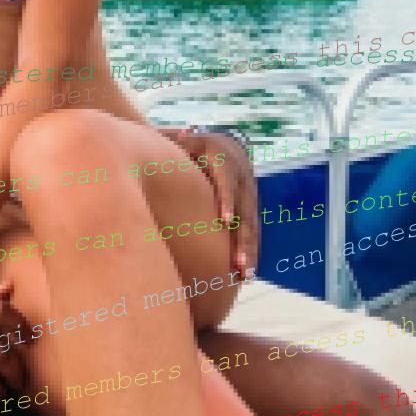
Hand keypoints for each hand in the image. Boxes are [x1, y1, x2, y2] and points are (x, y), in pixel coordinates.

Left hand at [167, 128, 259, 278]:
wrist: (223, 145)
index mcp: (224, 163)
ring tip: (245, 275)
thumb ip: (172, 143)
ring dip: (249, 251)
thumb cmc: (191, 145)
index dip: (227, 201)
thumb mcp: (183, 140)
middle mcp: (241, 181)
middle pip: (245, 213)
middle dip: (243, 239)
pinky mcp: (249, 211)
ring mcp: (248, 197)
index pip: (227, 184)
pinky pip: (252, 234)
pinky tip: (245, 275)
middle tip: (237, 263)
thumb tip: (163, 139)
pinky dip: (250, 253)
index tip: (224, 221)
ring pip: (252, 227)